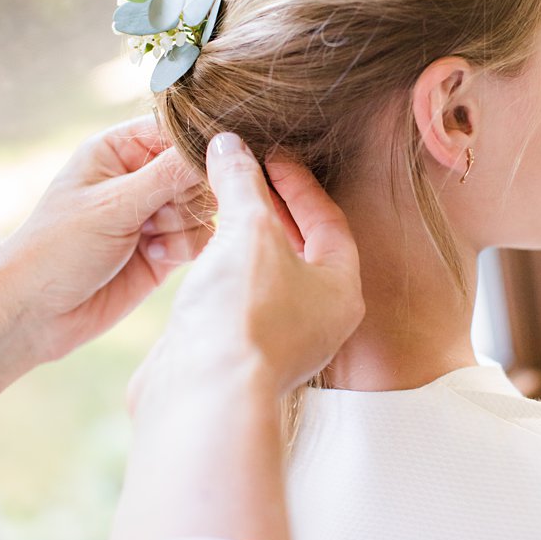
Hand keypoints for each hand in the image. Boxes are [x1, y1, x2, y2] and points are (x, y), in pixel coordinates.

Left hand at [0, 117, 208, 418]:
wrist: (38, 313)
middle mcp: (141, 177)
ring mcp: (156, 212)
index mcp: (119, 150)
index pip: (176, 130)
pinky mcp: (169, 246)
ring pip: (206, 203)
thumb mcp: (113, 205)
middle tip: (156, 213)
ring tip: (148, 239)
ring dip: (184, 224)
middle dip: (187, 194)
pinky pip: (203, 235)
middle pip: (199, 168)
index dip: (196, 147)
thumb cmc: (58, 249)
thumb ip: (168, 175)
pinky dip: (185, 247)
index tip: (198, 169)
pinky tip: (155, 257)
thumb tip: (220, 146)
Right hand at [131, 134, 363, 402]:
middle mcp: (319, 317)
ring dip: (245, 237)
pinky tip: (200, 250)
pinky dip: (224, 267)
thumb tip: (229, 145)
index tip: (269, 155)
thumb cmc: (242, 313)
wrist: (203, 394)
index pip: (328, 220)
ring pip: (269, 274)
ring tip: (219, 203)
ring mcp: (280, 338)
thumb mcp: (247, 231)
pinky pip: (239, 298)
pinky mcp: (240, 352)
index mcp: (341, 288)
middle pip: (303, 247)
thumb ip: (241, 185)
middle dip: (273, 208)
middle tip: (246, 174)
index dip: (299, 182)